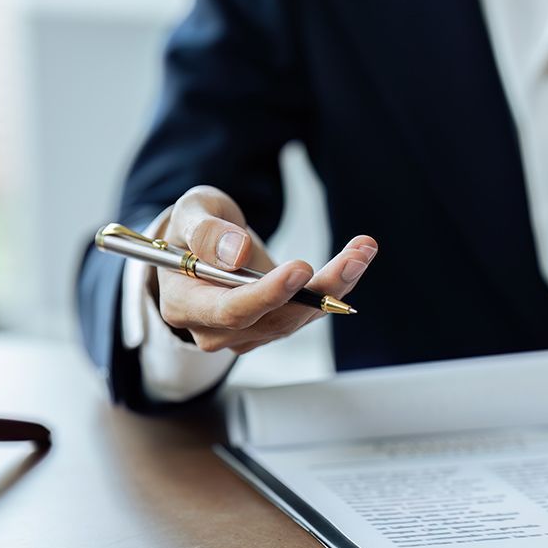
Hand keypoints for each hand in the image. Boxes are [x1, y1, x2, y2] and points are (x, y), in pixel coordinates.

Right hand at [154, 186, 376, 353]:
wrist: (203, 247)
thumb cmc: (194, 228)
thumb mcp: (191, 212)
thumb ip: (206, 231)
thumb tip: (237, 253)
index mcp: (184, 304)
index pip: (230, 310)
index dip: (268, 295)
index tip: (300, 270)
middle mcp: (215, 329)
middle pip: (273, 319)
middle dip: (318, 291)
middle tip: (353, 259)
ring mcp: (246, 334)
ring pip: (297, 317)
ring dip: (336, 286)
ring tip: (363, 250)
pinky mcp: (272, 327)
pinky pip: (307, 311)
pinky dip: (336, 285)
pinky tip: (358, 256)